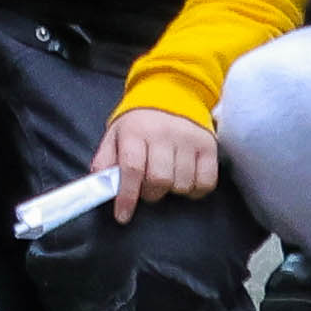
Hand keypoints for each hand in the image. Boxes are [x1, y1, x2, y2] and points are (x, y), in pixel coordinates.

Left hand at [97, 103, 220, 205]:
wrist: (172, 94)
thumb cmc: (139, 124)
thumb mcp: (115, 135)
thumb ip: (105, 162)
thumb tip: (102, 187)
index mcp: (136, 131)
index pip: (132, 168)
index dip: (127, 196)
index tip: (123, 216)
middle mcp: (164, 134)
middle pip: (159, 180)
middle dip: (151, 192)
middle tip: (148, 186)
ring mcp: (189, 139)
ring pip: (182, 184)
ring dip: (172, 190)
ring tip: (167, 177)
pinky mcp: (209, 146)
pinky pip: (206, 182)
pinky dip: (195, 188)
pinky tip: (185, 178)